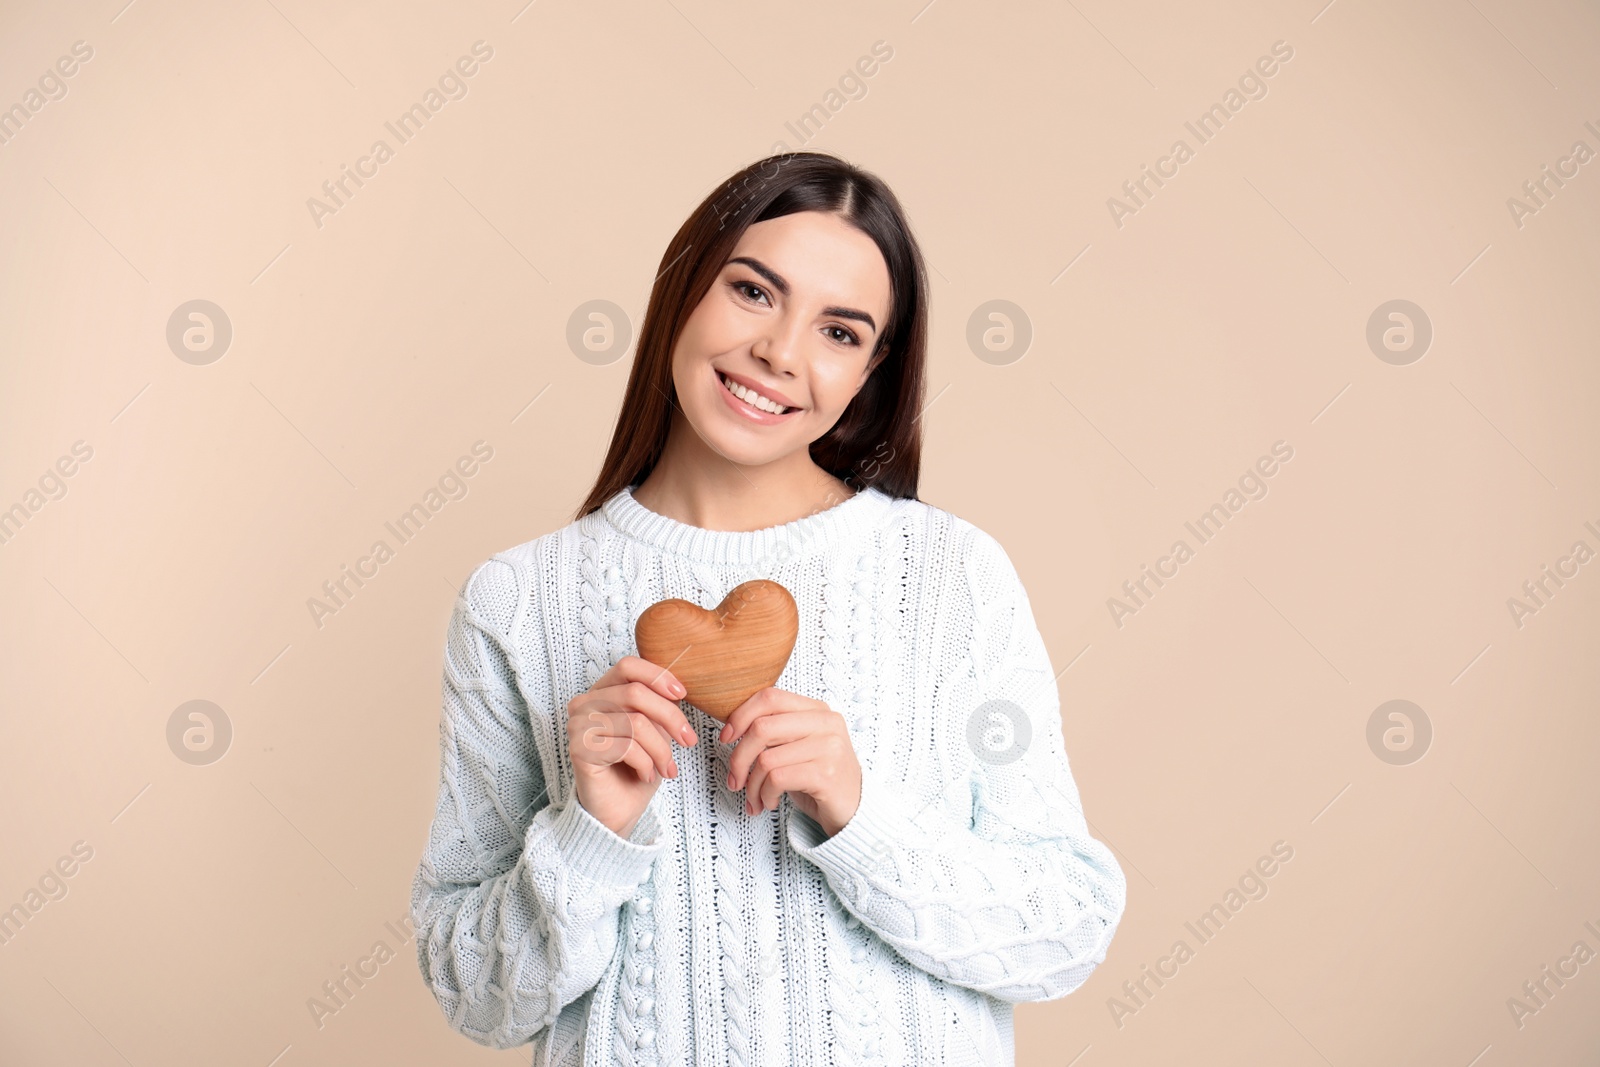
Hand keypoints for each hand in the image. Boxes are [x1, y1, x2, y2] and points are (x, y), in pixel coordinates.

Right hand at [567, 656, 697, 838]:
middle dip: (670, 718)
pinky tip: (646, 775)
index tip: (682, 694)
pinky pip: (626, 746)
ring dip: (661, 750)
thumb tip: (677, 687)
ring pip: (636, 723)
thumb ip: (658, 705)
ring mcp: (578, 726)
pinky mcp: (578, 750)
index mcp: (601, 692)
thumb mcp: (654, 731)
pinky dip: (646, 763)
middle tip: (688, 741)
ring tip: (667, 768)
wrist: (617, 812)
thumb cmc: (636, 769)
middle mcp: (583, 704)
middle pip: (635, 693)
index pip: (628, 666)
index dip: (658, 676)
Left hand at [720, 687, 861, 836]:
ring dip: (752, 785)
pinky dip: (765, 795)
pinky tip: (769, 802)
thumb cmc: (820, 777)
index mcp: (817, 709)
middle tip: (734, 779)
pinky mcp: (826, 774)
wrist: (855, 809)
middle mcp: (826, 723)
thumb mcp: (798, 746)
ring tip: (755, 798)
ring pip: (766, 758)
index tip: (726, 738)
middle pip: (762, 727)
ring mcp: (829, 747)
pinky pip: (777, 779)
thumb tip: (731, 728)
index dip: (740, 715)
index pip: (770, 697)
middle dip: (739, 758)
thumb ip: (775, 730)